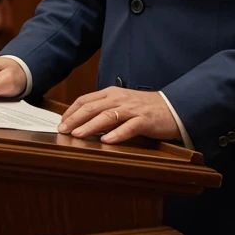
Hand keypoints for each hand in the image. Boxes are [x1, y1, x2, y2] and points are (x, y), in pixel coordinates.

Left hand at [57, 88, 178, 143]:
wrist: (173, 107)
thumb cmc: (144, 107)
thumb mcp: (121, 103)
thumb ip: (104, 109)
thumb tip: (82, 122)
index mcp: (111, 93)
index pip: (85, 99)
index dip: (71, 111)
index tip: (61, 122)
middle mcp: (119, 98)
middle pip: (92, 107)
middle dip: (75, 119)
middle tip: (62, 130)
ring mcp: (132, 109)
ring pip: (107, 116)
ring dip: (90, 126)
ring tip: (78, 134)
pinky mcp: (145, 120)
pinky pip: (129, 127)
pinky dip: (117, 134)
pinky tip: (106, 141)